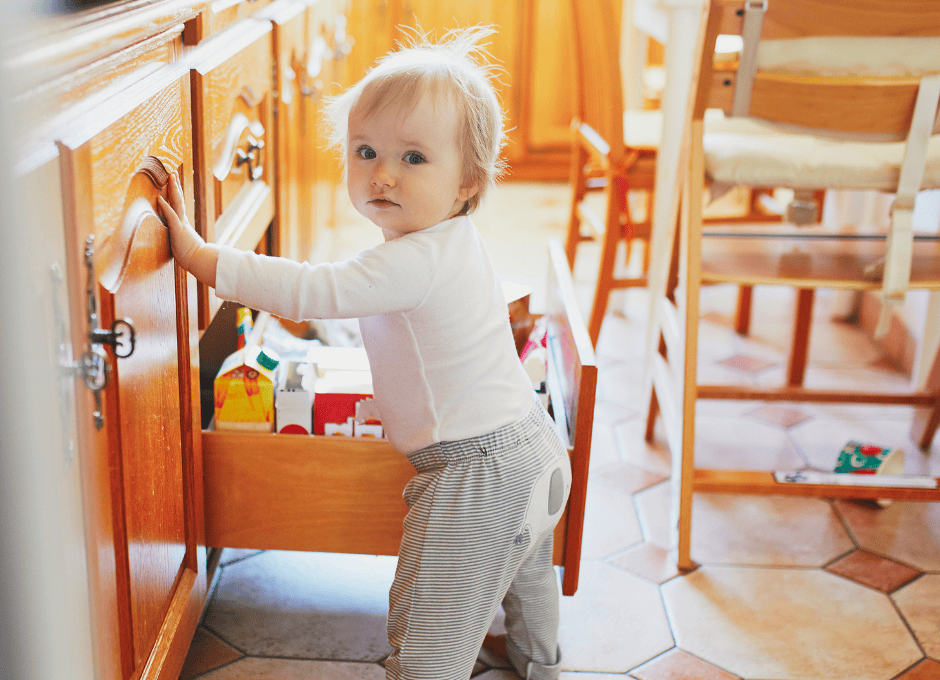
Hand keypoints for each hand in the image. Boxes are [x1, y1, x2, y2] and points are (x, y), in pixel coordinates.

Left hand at [157, 172, 217, 286]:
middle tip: (173, 172)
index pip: (178, 204)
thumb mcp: (182, 244)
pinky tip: (160, 198)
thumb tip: (179, 239)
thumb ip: (180, 239)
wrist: (199, 261)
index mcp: (183, 223)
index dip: (175, 192)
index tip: (173, 181)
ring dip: (173, 189)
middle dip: (175, 185)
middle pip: (179, 199)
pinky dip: (165, 207)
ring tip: (169, 177)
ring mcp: (181, 224)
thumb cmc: (192, 256)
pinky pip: (171, 216)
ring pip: (177, 203)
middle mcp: (183, 221)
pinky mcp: (178, 231)